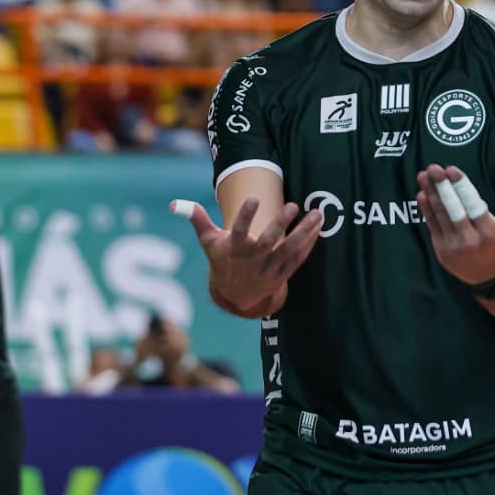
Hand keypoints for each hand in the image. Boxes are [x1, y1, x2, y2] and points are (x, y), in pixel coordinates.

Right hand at [182, 199, 323, 312]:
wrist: (236, 296)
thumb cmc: (222, 262)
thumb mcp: (209, 243)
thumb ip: (198, 221)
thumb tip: (176, 204)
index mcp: (235, 250)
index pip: (239, 231)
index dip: (245, 215)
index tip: (253, 198)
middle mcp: (253, 260)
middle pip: (268, 242)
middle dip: (280, 224)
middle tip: (293, 205)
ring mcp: (269, 269)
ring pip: (289, 250)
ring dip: (304, 232)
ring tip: (317, 214)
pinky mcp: (283, 274)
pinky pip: (299, 259)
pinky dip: (309, 244)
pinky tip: (318, 227)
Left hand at [415, 164, 494, 284]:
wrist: (486, 277)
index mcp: (490, 233)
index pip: (474, 206)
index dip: (462, 187)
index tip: (452, 169)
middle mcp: (471, 241)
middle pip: (454, 210)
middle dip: (443, 187)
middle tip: (434, 167)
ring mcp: (454, 246)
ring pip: (440, 215)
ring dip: (431, 193)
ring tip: (425, 174)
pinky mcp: (441, 249)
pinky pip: (432, 225)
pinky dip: (426, 209)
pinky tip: (421, 192)